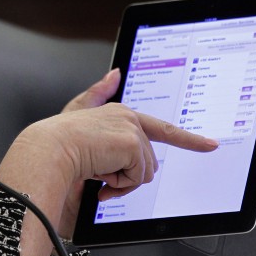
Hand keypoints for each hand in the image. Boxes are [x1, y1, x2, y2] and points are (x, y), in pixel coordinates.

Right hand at [0, 69, 218, 255]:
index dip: (186, 139)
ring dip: (121, 181)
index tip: (210, 145)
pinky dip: (119, 184)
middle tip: (101, 179)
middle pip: (147, 160)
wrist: (46, 152)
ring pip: (144, 171)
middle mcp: (127, 117)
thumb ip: (97, 92)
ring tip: (96, 175)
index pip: (159, 128)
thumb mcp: (77, 117)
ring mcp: (130, 129)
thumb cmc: (55, 142)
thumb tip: (115, 71)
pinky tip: (100, 175)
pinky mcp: (131, 143)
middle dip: (126, 176)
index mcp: (117, 114)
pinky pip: (137, 177)